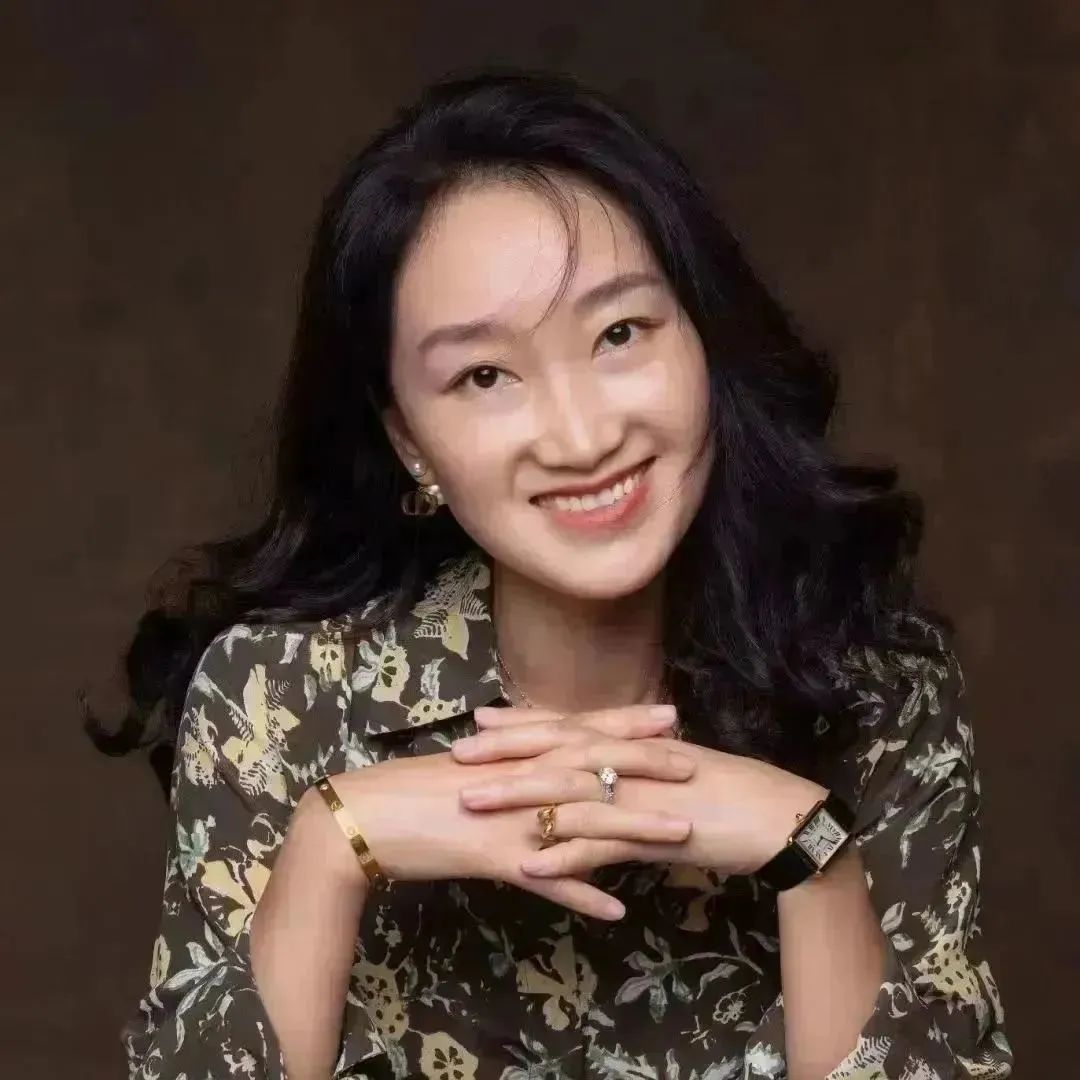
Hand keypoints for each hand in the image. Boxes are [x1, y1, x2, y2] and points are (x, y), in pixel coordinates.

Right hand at [326, 705, 691, 919]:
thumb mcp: (469, 767)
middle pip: (593, 768)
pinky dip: (583, 894)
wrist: (364, 817)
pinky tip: (618, 909)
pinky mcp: (495, 859)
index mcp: (514, 752)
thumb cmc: (412, 788)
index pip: (580, 730)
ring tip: (681, 834)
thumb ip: (509, 759)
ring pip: (584, 822)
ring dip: (636, 830)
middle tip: (693, 763)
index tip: (667, 716)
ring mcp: (510, 818)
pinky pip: (547, 881)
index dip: (625, 724)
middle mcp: (520, 778)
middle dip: (646, 765)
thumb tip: (539, 754)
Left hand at [452, 716, 825, 879]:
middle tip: (457, 757)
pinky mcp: (654, 835)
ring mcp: (639, 797)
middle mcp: (629, 762)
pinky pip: (600, 846)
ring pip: (566, 794)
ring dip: (516, 799)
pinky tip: (528, 867)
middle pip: (555, 753)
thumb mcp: (673, 773)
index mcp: (632, 745)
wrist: (780, 817)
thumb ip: (634, 770)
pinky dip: (563, 857)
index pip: (568, 728)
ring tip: (471, 804)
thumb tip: (603, 771)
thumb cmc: (728, 794)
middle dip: (504, 754)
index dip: (523, 724)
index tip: (481, 719)